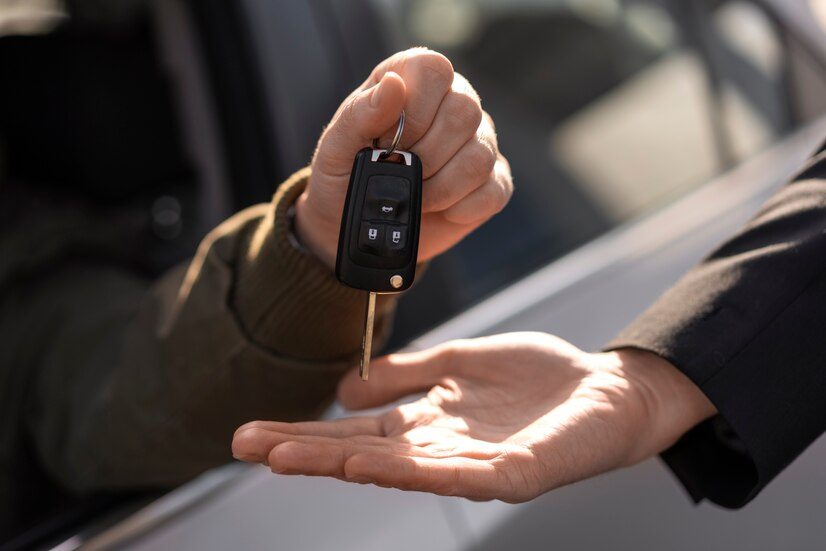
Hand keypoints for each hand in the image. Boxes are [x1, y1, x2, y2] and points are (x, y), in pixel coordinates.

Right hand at [232, 333, 714, 501]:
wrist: (606, 389)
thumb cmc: (538, 376)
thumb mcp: (459, 361)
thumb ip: (406, 374)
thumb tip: (345, 389)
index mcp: (426, 422)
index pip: (353, 431)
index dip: (305, 431)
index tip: (254, 431)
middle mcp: (439, 448)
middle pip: (360, 453)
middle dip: (303, 451)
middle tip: (245, 447)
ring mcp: (471, 465)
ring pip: (395, 469)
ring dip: (339, 463)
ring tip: (288, 458)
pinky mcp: (509, 474)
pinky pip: (453, 476)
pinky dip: (409, 470)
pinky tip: (368, 463)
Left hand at [294, 48, 512, 267]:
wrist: (358, 230)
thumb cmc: (345, 178)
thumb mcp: (336, 148)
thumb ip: (360, 114)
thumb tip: (394, 84)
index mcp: (414, 80)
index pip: (435, 70)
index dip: (415, 111)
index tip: (388, 143)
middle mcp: (454, 102)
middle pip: (465, 113)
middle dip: (425, 156)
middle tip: (398, 173)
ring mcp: (480, 142)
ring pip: (479, 157)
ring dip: (440, 188)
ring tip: (414, 195)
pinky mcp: (494, 182)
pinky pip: (493, 193)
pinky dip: (459, 210)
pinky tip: (437, 209)